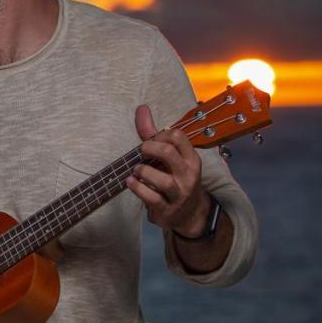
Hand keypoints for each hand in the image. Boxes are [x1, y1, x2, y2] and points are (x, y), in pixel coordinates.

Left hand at [127, 105, 211, 236]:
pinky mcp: (167, 210)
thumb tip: (141, 108)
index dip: (160, 134)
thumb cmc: (175, 178)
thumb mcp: (169, 157)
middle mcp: (187, 175)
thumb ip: (154, 134)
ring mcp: (179, 194)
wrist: (189, 214)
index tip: (152, 140)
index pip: (178, 137)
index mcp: (190, 159)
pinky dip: (138, 188)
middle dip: (150, 148)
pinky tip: (131, 182)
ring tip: (137, 170)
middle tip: (141, 151)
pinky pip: (152, 198)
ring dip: (143, 171)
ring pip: (162, 180)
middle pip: (169, 153)